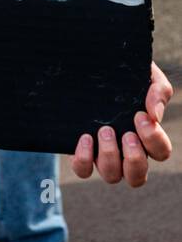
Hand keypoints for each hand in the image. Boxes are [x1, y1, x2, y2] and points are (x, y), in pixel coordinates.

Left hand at [72, 62, 172, 186]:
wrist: (90, 65)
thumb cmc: (125, 75)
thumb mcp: (146, 75)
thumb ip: (158, 91)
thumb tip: (155, 115)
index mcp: (145, 136)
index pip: (160, 152)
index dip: (154, 140)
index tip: (140, 116)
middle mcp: (125, 152)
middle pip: (137, 176)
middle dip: (135, 158)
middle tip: (127, 134)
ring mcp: (102, 155)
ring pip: (112, 176)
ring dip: (110, 156)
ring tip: (105, 130)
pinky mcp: (81, 152)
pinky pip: (83, 170)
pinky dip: (84, 159)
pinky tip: (85, 137)